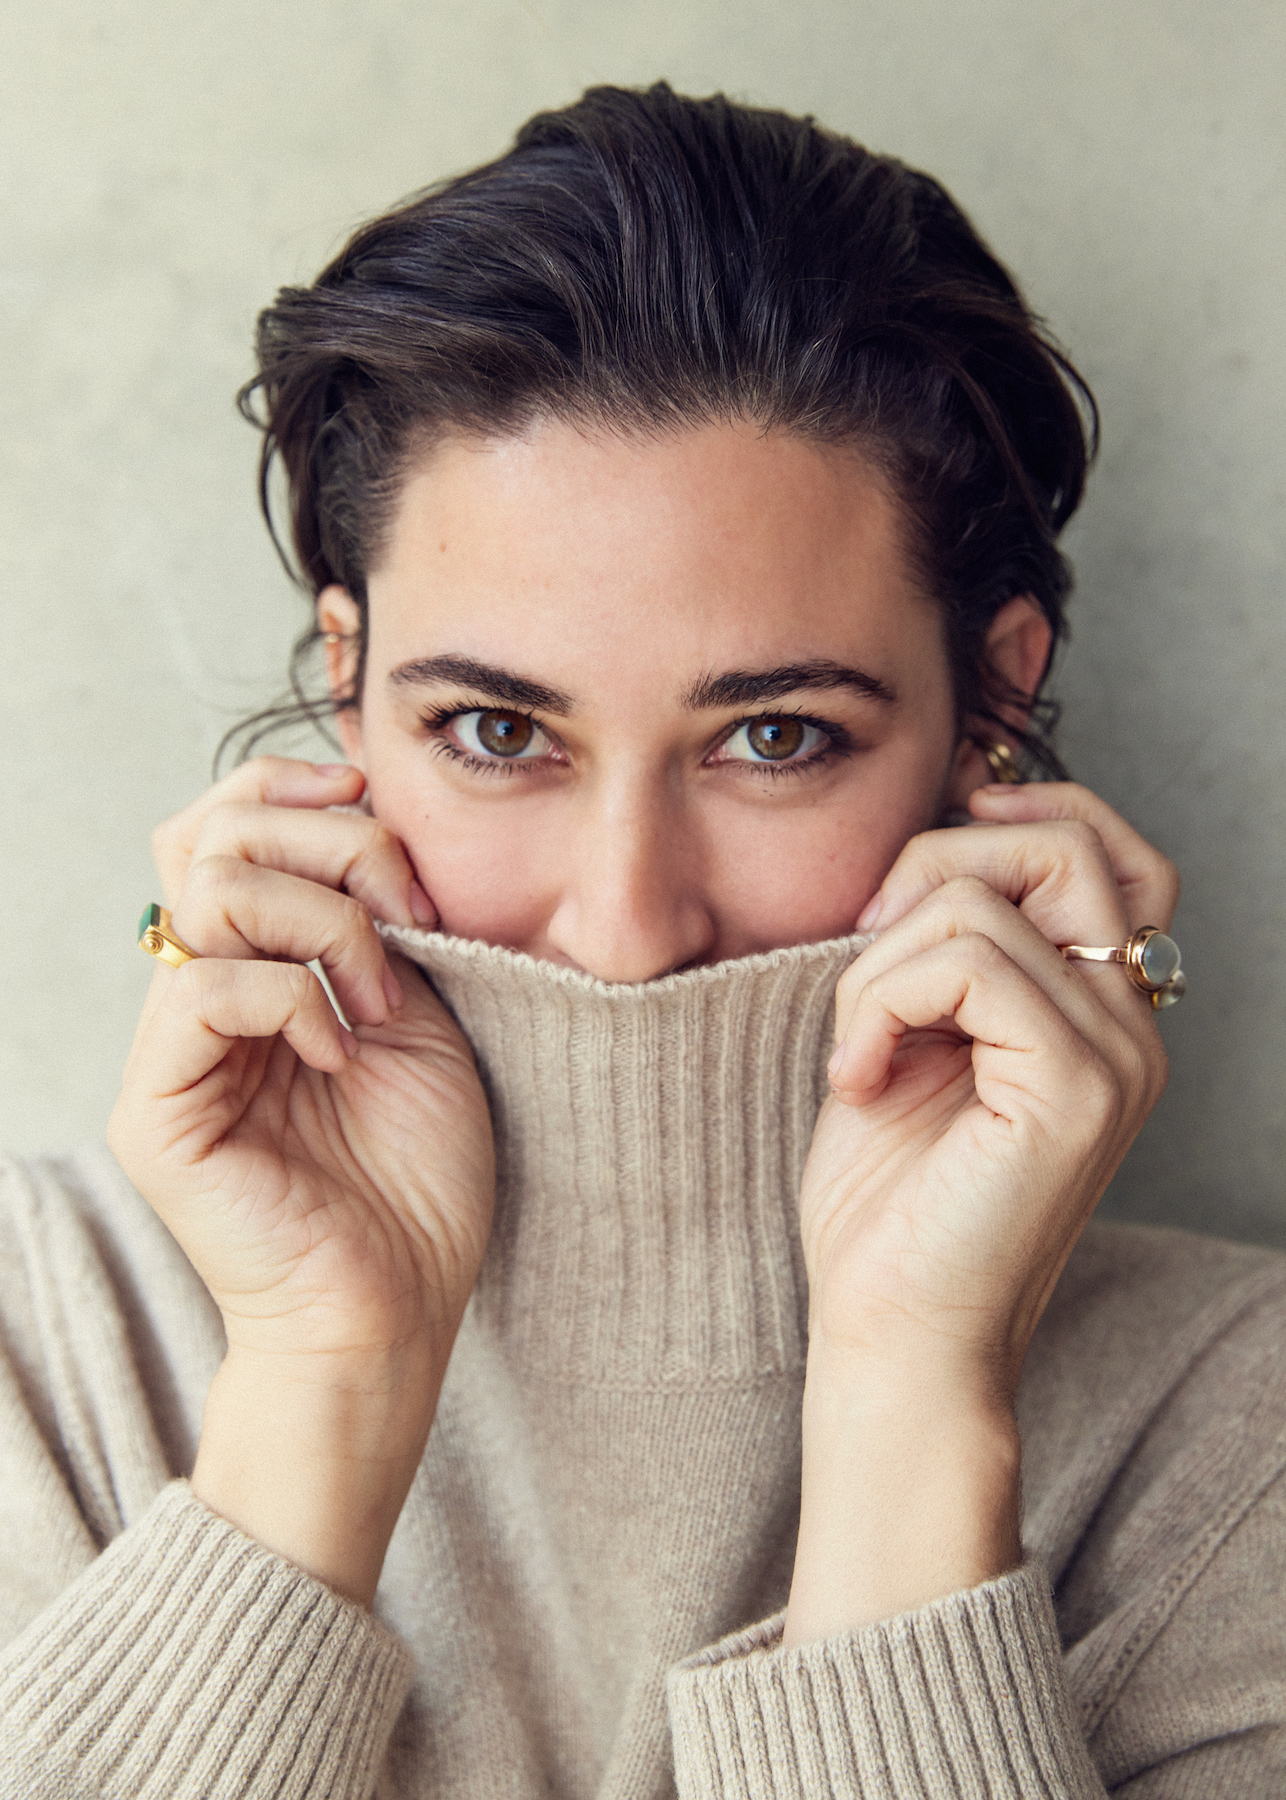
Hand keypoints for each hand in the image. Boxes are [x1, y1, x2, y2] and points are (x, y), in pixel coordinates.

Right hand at [108, 758, 492, 1600]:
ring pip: (210, 893)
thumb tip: (364, 812)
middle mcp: (197, 995)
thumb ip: (376, 920)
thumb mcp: (418, 1012)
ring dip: (325, 922)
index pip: (222, 822)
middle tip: (408, 917)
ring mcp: (171, 1052)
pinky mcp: (156, 1111)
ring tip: (382, 998)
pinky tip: (341, 1052)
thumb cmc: (418, 1175)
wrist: (399, 1306)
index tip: (378, 802)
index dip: (291, 785)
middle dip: (331, 843)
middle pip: (211, 833)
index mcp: (254, 965)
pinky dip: (292, 999)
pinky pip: (203, 990)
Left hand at [784, 782, 1174, 1641]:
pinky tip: (856, 1080)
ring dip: (875, 970)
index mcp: (1099, 1016)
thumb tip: (921, 855)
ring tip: (855, 1054)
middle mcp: (1130, 1030)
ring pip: (979, 907)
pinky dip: (878, 1005)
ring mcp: (1115, 1057)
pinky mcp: (1076, 1086)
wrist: (890, 1335)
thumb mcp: (908, 1042)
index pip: (1111, 855)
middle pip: (1061, 847)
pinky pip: (962, 964)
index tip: (926, 851)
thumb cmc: (887, 1205)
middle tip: (862, 951)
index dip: (1028, 814)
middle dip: (932, 867)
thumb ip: (939, 953)